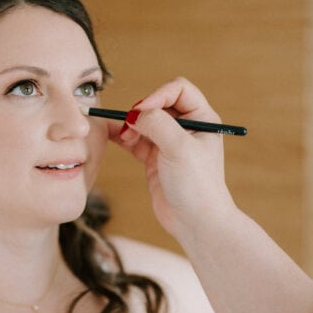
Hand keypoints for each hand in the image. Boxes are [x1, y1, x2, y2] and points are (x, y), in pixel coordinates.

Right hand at [112, 78, 236, 242]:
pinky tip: (109, 135)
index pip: (178, 90)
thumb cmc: (197, 186)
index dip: (159, 95)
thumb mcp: (180, 148)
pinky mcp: (155, 159)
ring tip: (123, 136)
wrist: (196, 223)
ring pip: (144, 122)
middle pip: (157, 104)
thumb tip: (135, 113)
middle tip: (130, 127)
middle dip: (141, 112)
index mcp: (203, 119)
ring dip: (130, 125)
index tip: (144, 111)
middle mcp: (187, 128)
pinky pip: (135, 139)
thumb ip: (157, 123)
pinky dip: (123, 136)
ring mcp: (170, 143)